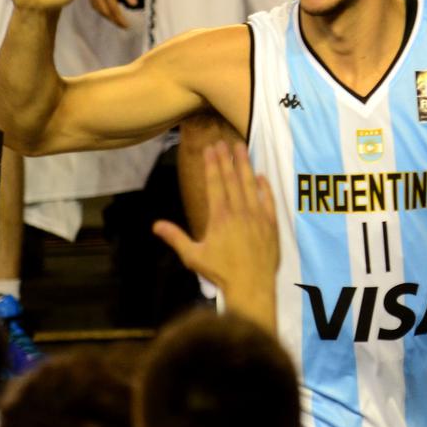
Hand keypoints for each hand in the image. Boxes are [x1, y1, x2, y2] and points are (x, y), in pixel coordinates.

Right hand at [86, 0, 137, 27]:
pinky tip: (107, 11)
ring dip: (107, 16)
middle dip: (114, 20)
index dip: (120, 19)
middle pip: (104, 11)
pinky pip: (93, 3)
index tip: (128, 26)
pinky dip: (101, 10)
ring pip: (97, 8)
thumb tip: (134, 4)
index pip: (113, 9)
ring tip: (116, 21)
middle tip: (123, 26)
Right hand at [153, 141, 278, 330]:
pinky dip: (265, 187)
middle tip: (223, 141)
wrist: (252, 285)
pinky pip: (268, 200)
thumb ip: (176, 238)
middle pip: (232, 179)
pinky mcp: (271, 224)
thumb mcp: (194, 257)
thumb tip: (155, 225)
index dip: (212, 164)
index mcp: (219, 217)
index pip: (215, 184)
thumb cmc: (221, 273)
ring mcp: (257, 216)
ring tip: (241, 148)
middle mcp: (239, 212)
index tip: (210, 149)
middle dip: (226, 159)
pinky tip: (261, 175)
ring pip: (250, 185)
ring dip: (245, 165)